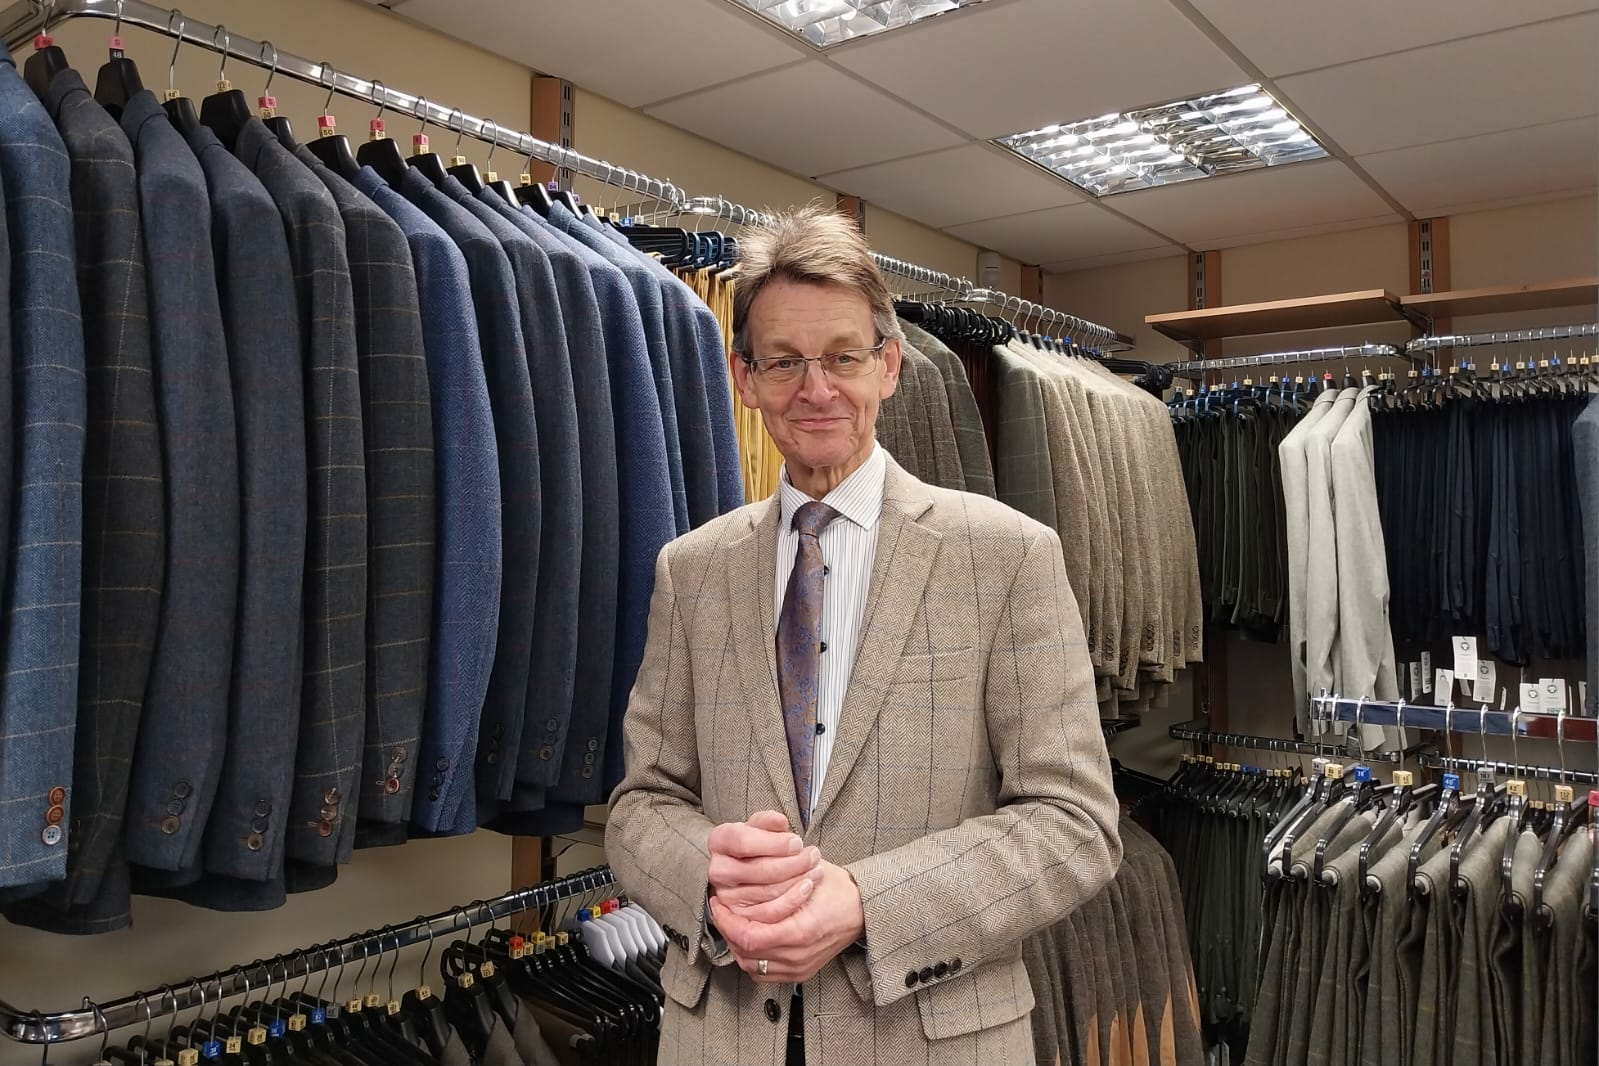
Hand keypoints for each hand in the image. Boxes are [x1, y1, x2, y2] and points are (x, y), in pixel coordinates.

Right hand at [707, 810, 822, 923]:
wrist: (761, 867)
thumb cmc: (765, 843)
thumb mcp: (765, 827)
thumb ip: (769, 822)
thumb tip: (780, 823)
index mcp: (720, 840)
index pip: (742, 841)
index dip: (773, 843)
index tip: (797, 842)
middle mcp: (717, 869)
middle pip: (758, 870)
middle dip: (792, 863)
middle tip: (813, 856)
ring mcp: (726, 895)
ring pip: (766, 892)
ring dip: (797, 880)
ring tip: (816, 869)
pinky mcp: (739, 916)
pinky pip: (769, 913)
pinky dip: (794, 899)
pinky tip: (808, 886)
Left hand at [710, 860, 865, 984]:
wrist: (863, 911)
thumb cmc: (837, 888)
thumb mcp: (807, 873)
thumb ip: (776, 876)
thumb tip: (741, 871)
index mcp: (800, 931)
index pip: (748, 936)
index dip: (727, 922)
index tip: (718, 903)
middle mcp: (798, 956)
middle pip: (745, 954)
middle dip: (727, 931)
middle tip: (720, 910)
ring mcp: (799, 968)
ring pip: (751, 967)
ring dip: (736, 945)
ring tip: (731, 922)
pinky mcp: (800, 974)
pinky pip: (764, 975)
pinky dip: (750, 959)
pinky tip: (748, 939)